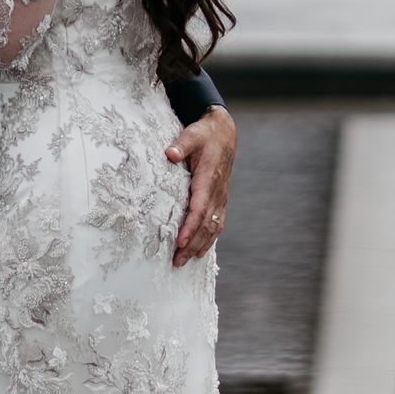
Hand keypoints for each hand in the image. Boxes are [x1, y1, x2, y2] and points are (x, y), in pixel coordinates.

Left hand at [166, 107, 235, 267]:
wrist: (225, 133)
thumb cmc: (205, 134)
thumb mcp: (193, 134)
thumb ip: (181, 144)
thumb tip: (170, 154)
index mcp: (209, 178)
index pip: (199, 208)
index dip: (190, 227)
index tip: (180, 241)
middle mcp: (217, 192)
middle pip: (206, 224)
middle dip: (192, 244)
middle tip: (177, 261)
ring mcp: (221, 197)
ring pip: (213, 227)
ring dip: (200, 246)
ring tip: (185, 261)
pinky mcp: (221, 199)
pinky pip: (217, 223)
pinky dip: (209, 239)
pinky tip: (200, 251)